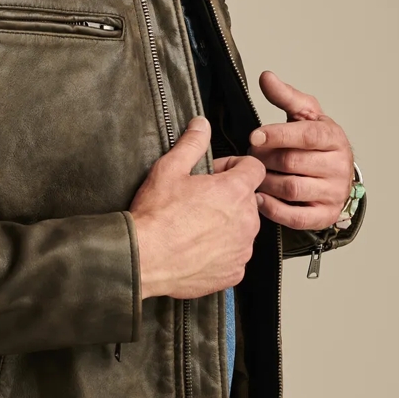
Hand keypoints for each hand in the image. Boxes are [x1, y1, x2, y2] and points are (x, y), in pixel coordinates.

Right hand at [129, 117, 265, 298]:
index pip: (254, 168)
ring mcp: (242, 249)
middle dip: (229, 196)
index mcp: (234, 191)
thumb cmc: (156, 215)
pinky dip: (221, 252)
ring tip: (195, 226)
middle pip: (248, 199)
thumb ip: (192, 143)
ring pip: (243, 228)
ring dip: (227, 225)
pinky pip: (234, 256)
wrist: (144, 258)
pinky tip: (197, 248)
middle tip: (199, 200)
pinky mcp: (234, 272)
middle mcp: (246, 220)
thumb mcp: (170, 168)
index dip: (235, 167)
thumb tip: (201, 125)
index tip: (216, 174)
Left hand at [234, 71, 353, 230]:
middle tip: (251, 155)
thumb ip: (286, 97)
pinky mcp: (324, 215)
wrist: (337, 174)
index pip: (306, 135)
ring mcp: (333, 192)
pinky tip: (260, 197)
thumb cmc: (318, 144)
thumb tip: (266, 77)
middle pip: (292, 163)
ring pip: (291, 189)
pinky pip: (295, 217)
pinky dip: (273, 208)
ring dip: (265, 182)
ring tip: (255, 174)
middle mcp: (338, 166)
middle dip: (265, 159)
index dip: (278, 135)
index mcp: (333, 138)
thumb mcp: (305, 115)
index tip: (254, 136)